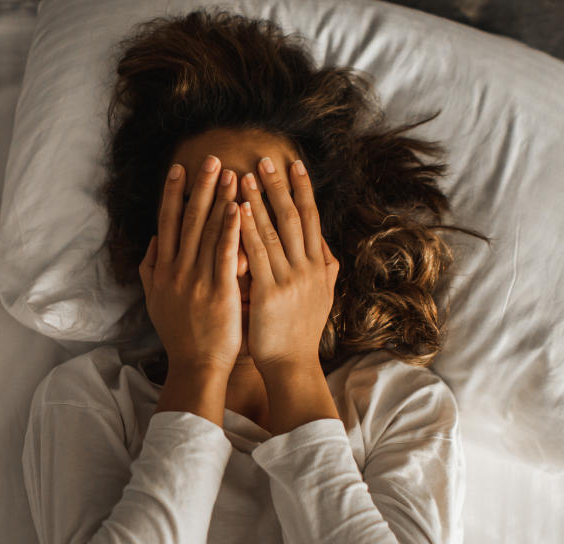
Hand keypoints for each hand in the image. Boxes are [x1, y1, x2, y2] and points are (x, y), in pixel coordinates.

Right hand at [140, 155, 242, 375]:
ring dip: (219, 199)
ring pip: (208, 232)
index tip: (179, 169)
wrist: (195, 366)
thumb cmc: (180, 335)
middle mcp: (177, 270)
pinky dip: (231, 230)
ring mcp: (197, 280)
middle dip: (200, 187)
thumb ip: (151, 270)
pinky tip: (239, 208)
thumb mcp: (156, 301)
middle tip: (211, 159)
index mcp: (163, 270)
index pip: (167, 223)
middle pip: (187, 220)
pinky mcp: (219, 292)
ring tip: (231, 173)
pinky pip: (225, 254)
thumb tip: (153, 242)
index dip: (172, 194)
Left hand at [238, 157, 338, 377]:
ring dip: (259, 201)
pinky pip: (258, 255)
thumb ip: (324, 269)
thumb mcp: (322, 297)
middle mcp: (308, 268)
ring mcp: (291, 279)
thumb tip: (326, 246)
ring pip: (275, 231)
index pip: (311, 218)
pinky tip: (238, 210)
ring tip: (244, 175)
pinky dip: (248, 230)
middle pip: (294, 217)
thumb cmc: (300, 332)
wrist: (293, 365)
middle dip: (280, 186)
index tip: (295, 164)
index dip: (303, 190)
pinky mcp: (271, 293)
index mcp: (319, 266)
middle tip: (266, 159)